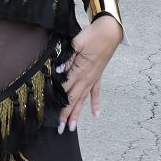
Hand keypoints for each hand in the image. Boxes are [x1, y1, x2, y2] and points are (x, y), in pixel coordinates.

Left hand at [56, 16, 121, 132]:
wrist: (109, 31)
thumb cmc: (92, 35)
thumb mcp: (76, 43)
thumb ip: (68, 58)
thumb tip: (59, 69)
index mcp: (80, 70)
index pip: (66, 88)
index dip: (58, 100)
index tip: (52, 113)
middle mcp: (87, 77)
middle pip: (74, 99)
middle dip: (67, 114)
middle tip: (60, 129)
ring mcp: (93, 78)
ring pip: (83, 99)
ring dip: (78, 113)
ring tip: (73, 127)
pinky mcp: (98, 76)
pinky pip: (97, 92)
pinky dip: (96, 103)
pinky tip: (96, 115)